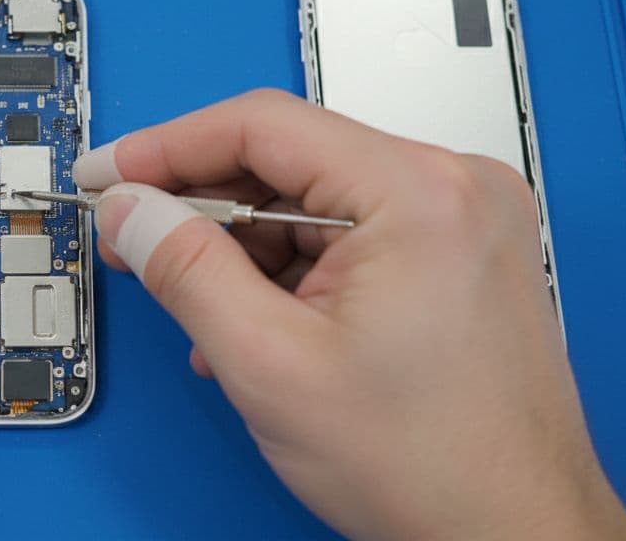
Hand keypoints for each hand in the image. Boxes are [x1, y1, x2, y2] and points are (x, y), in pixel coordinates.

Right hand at [73, 89, 625, 540]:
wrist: (515, 534)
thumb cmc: (434, 467)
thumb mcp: (271, 365)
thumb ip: (186, 272)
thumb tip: (131, 210)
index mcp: (419, 193)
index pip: (262, 125)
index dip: (167, 146)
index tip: (110, 172)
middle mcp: (451, 189)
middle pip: (286, 158)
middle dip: (200, 203)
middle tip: (133, 235)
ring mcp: (459, 221)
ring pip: (310, 200)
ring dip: (242, 247)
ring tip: (201, 310)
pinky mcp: (453, 255)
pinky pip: (345, 234)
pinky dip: (287, 269)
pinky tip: (253, 320)